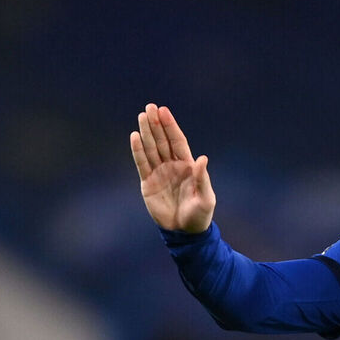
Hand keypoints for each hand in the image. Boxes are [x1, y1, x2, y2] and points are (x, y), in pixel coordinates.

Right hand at [130, 103, 215, 232]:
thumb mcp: (206, 198)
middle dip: (156, 124)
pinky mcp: (148, 183)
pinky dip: (137, 151)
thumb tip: (202, 158)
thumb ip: (202, 178)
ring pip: (151, 149)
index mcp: (187, 166)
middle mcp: (172, 166)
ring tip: (141, 116)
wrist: (184, 232)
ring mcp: (159, 173)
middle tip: (150, 107)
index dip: (170, 126)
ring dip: (146, 133)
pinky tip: (134, 137)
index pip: (177, 141)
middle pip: (162, 141)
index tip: (164, 111)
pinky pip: (142, 164)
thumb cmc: (199, 215)